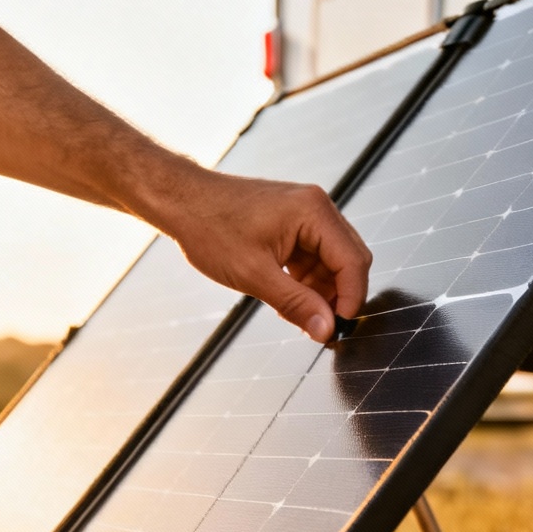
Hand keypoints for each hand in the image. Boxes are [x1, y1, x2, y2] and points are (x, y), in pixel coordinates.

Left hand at [159, 166, 371, 341]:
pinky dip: (306, 279)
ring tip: (295, 311)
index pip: (353, 261)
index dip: (352, 299)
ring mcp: (305, 213)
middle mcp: (316, 207)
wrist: (179, 201)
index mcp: (313, 212)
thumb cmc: (209, 227)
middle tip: (319, 326)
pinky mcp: (292, 222)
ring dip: (320, 290)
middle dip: (337, 295)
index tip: (339, 328)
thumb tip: (327, 330)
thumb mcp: (254, 275)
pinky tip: (286, 295)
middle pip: (348, 260)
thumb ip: (296, 304)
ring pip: (331, 261)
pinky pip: (313, 255)